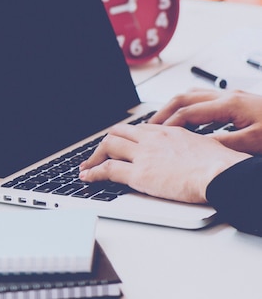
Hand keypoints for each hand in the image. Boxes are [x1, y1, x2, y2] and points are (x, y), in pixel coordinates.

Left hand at [79, 123, 248, 202]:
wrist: (221, 173)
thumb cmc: (219, 165)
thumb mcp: (200, 145)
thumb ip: (185, 147)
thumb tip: (185, 154)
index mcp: (166, 131)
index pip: (136, 130)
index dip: (123, 137)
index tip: (118, 144)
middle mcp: (150, 139)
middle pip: (117, 134)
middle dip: (104, 144)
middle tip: (97, 155)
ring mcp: (142, 155)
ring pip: (108, 147)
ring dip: (93, 158)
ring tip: (86, 167)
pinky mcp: (139, 173)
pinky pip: (108, 170)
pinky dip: (93, 173)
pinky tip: (88, 177)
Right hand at [149, 88, 261, 154]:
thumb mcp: (254, 141)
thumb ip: (224, 142)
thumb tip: (196, 145)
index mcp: (230, 104)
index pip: (188, 111)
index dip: (170, 124)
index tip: (158, 136)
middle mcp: (228, 96)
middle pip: (184, 97)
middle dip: (163, 112)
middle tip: (150, 126)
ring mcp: (231, 96)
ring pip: (192, 95)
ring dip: (174, 107)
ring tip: (164, 123)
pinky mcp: (236, 100)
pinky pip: (203, 98)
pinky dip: (188, 107)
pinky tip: (188, 120)